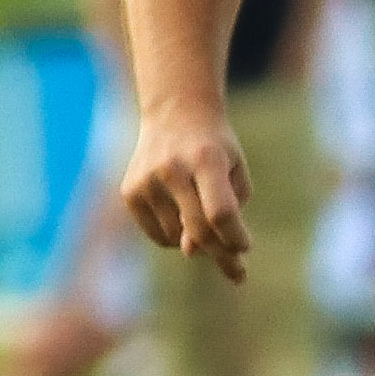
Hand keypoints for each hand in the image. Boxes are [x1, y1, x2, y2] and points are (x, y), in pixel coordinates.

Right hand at [123, 100, 252, 283]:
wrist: (176, 112)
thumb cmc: (214, 148)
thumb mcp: (234, 170)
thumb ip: (227, 212)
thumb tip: (191, 252)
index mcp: (206, 158)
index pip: (220, 212)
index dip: (234, 237)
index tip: (245, 248)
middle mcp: (172, 168)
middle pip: (198, 230)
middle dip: (220, 250)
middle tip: (236, 262)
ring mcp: (146, 180)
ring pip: (177, 238)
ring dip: (196, 240)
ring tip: (203, 215)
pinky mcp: (129, 191)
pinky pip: (158, 236)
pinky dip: (175, 237)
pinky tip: (181, 214)